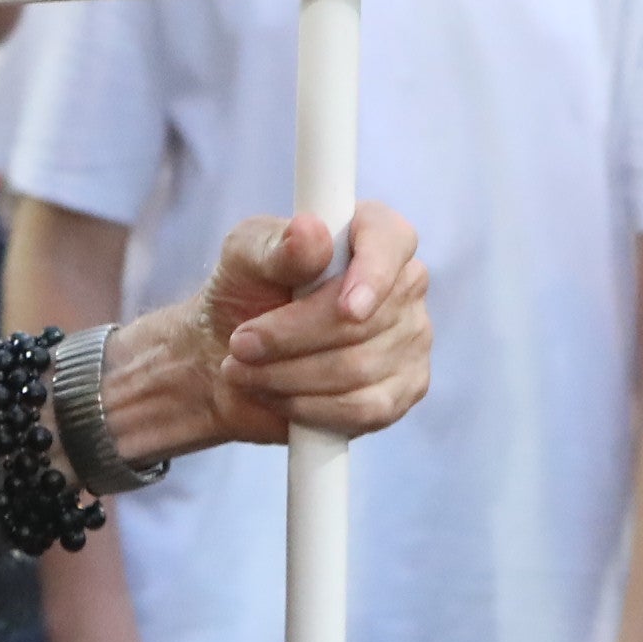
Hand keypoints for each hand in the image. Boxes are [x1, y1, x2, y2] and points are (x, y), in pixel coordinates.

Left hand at [104, 203, 432, 461]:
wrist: (230, 352)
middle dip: (291, 338)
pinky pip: (364, 409)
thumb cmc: (245, 290)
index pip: (392, 242)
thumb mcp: (244, 256)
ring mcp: (411, 340)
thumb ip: (277, 246)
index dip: (372, 276)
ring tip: (244, 369)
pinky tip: (277, 396)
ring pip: (359, 369)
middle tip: (240, 344)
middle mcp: (404, 284)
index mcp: (375, 233)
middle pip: (364, 320)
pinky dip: (310, 407)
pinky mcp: (402, 391)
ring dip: (288, 375)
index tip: (347, 309)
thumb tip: (309, 232)